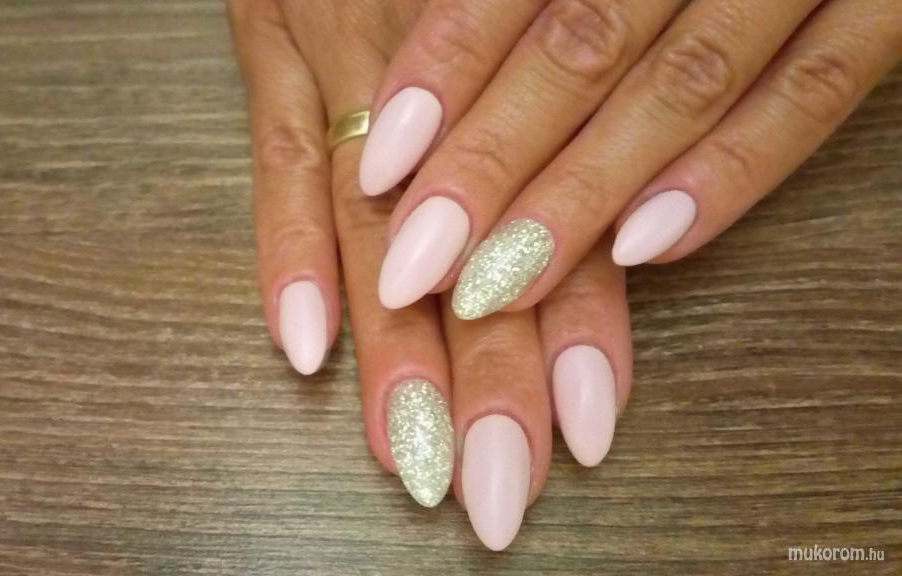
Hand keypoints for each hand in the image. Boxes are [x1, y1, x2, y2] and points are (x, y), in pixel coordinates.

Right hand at [229, 0, 633, 549]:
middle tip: (495, 482)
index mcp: (526, 60)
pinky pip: (275, 153)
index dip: (577, 324)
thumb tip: (594, 250)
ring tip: (405, 452)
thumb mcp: (527, 25)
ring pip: (376, 213)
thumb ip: (553, 117)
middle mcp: (446, 71)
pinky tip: (299, 346)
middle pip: (470, 235)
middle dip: (485, 372)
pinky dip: (285, 250)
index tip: (588, 427)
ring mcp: (344, 45)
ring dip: (392, 342)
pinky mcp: (270, 37)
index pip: (559, 212)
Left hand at [362, 0, 901, 318]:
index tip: (381, 171)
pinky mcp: (883, 9)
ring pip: (683, 87)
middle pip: (583, 49)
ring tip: (502, 286)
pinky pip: (811, 96)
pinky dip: (729, 176)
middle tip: (417, 269)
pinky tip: (643, 252)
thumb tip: (414, 106)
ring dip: (585, 197)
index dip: (444, 74)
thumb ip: (527, 2)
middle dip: (494, 167)